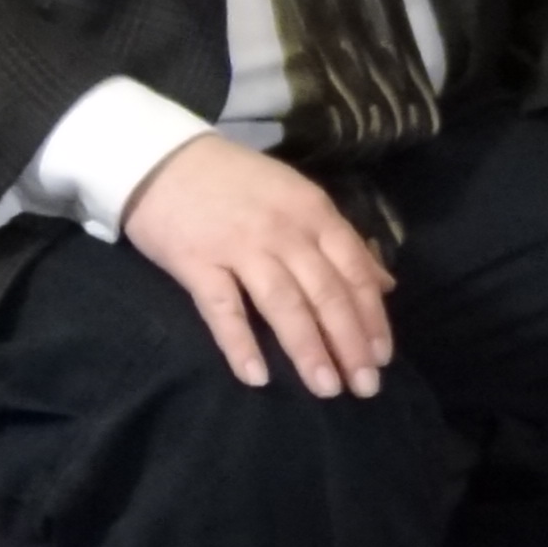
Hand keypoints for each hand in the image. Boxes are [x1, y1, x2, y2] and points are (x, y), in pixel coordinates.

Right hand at [121, 134, 394, 395]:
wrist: (162, 157)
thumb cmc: (237, 183)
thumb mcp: (300, 199)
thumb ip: (342, 242)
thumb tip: (385, 283)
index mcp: (314, 214)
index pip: (354, 271)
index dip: (372, 317)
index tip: (382, 357)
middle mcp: (284, 231)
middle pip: (326, 293)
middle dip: (349, 343)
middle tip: (365, 386)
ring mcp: (240, 247)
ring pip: (284, 304)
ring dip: (308, 349)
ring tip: (326, 388)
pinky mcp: (196, 262)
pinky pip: (222, 309)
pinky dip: (240, 344)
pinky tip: (257, 377)